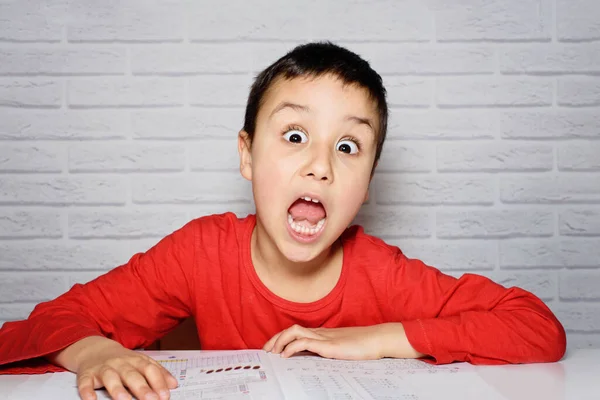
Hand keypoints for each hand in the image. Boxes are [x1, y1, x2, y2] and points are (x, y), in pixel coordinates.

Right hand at [47, 336, 177, 399]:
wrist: (94, 349)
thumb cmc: (122, 360)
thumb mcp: (141, 362)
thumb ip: (158, 373)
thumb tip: (174, 385)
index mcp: (136, 360)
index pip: (149, 370)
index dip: (158, 382)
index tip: (165, 395)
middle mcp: (120, 363)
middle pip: (132, 375)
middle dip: (142, 388)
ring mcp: (103, 368)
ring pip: (110, 377)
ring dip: (117, 389)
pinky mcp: (87, 375)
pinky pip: (85, 383)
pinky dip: (87, 392)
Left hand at [262, 323, 424, 359]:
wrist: (377, 340)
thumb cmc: (362, 345)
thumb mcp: (341, 349)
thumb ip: (328, 351)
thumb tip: (317, 358)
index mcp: (322, 333)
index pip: (296, 331)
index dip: (281, 337)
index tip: (272, 347)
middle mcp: (320, 332)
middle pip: (291, 329)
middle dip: (275, 338)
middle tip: (266, 350)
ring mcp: (323, 337)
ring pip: (294, 331)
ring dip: (280, 341)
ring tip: (273, 352)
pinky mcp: (328, 345)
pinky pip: (304, 342)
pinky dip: (291, 347)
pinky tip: (286, 356)